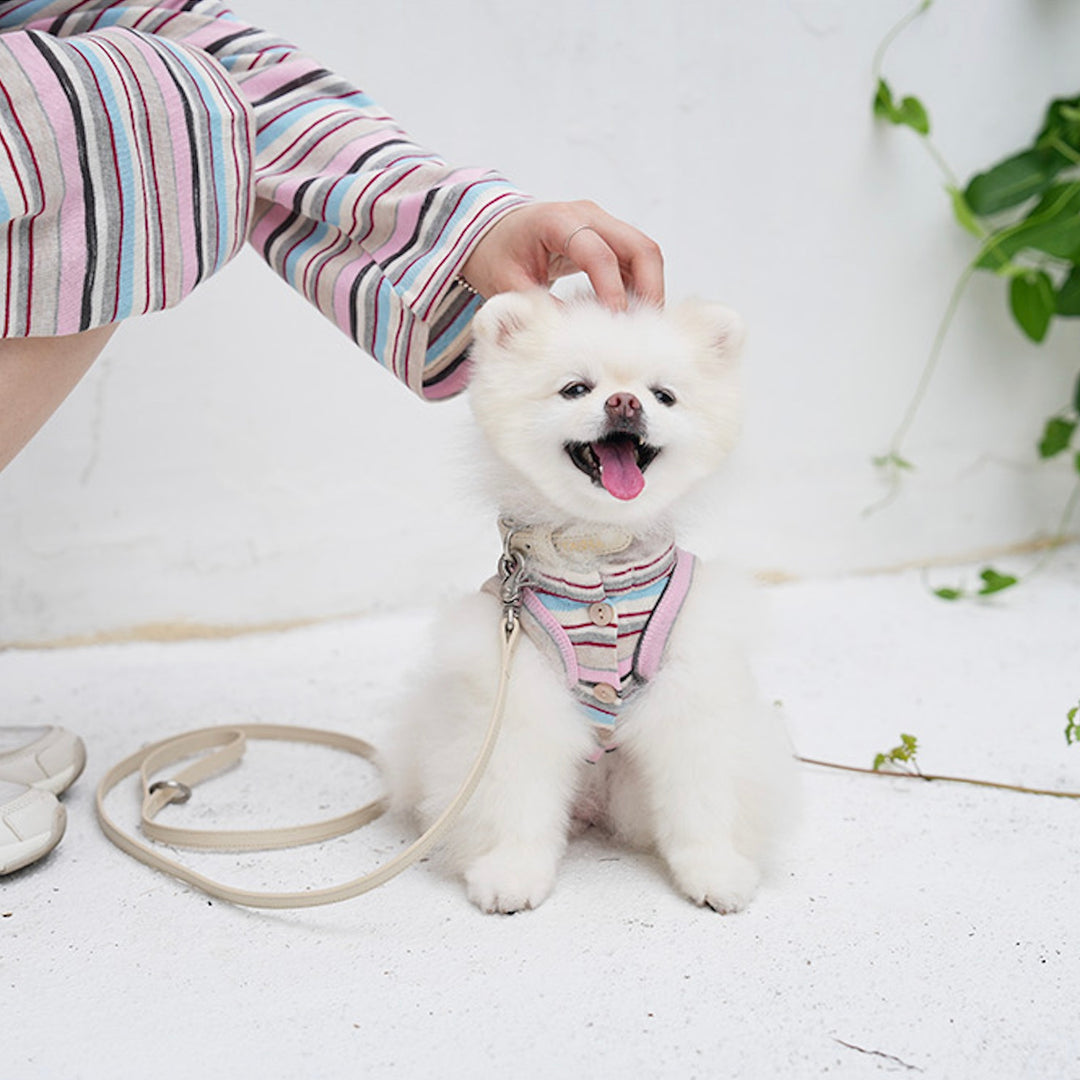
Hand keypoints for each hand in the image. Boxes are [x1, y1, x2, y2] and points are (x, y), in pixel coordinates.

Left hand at [460, 201, 663, 309]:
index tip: (616, 325)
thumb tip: (569, 338)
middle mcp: (587, 216)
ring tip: (640, 326)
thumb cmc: (498, 253)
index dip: (612, 292)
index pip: (599, 255)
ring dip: (649, 290)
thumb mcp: (506, 285)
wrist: (495, 232)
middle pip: (639, 247)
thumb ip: (536, 310)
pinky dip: (639, 287)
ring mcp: (601, 223)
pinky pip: (635, 261)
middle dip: (650, 289)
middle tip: (645, 329)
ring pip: (645, 253)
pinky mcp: (608, 237)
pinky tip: (629, 314)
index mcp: (557, 221)